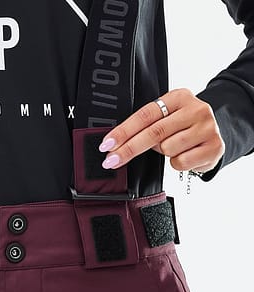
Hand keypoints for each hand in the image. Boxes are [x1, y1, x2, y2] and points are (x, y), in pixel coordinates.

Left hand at [97, 87, 224, 174]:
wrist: (215, 135)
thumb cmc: (182, 127)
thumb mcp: (166, 117)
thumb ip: (146, 125)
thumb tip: (114, 145)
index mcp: (179, 97)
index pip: (145, 115)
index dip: (123, 131)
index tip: (107, 144)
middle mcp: (196, 109)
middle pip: (153, 133)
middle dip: (128, 149)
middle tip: (111, 161)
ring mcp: (207, 128)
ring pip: (167, 149)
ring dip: (162, 153)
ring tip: (172, 147)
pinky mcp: (214, 147)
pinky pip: (180, 162)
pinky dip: (176, 163)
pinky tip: (184, 155)